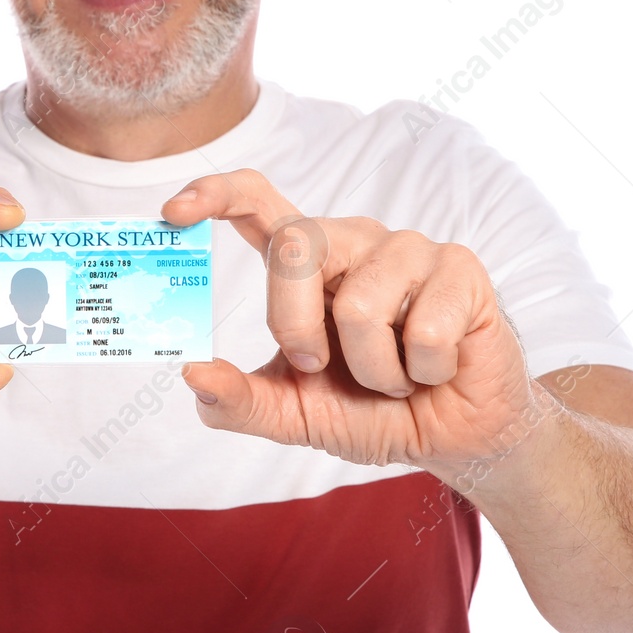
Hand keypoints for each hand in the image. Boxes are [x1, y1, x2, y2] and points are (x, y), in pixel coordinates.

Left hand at [162, 169, 539, 472]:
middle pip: (293, 248)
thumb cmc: (372, 411)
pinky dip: (423, 372)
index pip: (256, 201)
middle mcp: (351, 240)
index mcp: (306, 263)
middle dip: (298, 327)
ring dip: (375, 370)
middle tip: (325, 367)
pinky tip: (437, 368)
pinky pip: (423, 330)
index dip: (213, 194)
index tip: (174, 213)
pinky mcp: (459, 267)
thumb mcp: (295, 414)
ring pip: (359, 305)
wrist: (455, 438)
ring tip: (398, 374)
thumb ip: (241, 400)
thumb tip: (193, 375)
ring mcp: (406, 247)